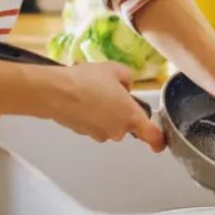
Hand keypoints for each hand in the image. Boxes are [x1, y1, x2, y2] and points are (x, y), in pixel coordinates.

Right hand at [47, 62, 164, 151]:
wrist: (55, 91)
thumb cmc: (88, 80)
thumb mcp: (116, 70)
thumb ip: (128, 79)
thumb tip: (126, 86)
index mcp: (131, 117)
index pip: (152, 136)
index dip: (158, 141)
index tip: (159, 144)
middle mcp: (117, 130)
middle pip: (127, 124)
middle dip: (121, 110)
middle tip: (111, 92)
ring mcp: (98, 134)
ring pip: (109, 124)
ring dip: (105, 112)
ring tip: (93, 92)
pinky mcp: (82, 133)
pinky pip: (93, 124)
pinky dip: (90, 114)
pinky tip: (81, 99)